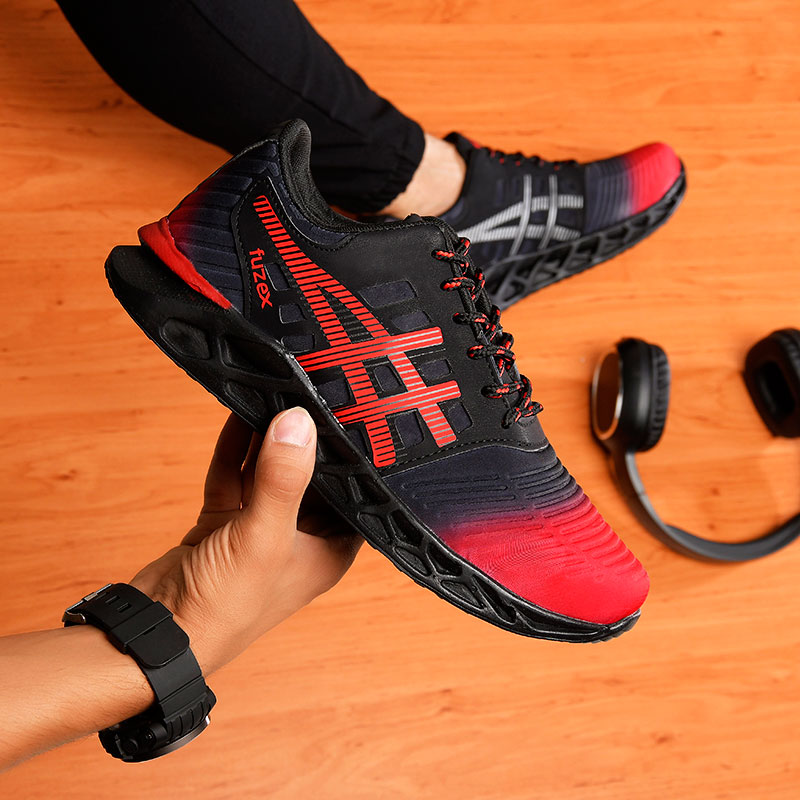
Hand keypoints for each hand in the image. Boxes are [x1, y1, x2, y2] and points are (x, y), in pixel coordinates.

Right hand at [129, 407, 361, 674]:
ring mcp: (259, 529)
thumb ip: (284, 478)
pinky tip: (240, 416)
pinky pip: (237, 476)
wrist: (158, 633)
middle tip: (308, 396)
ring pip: (270, 473)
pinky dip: (237, 450)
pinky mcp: (225, 522)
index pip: (353, 497)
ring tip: (275, 396)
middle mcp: (299, 539)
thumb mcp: (264, 537)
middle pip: (310, 478)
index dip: (354, 460)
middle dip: (306, 442)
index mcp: (327, 551)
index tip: (353, 419)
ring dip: (269, 440)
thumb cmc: (226, 608)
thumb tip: (299, 422)